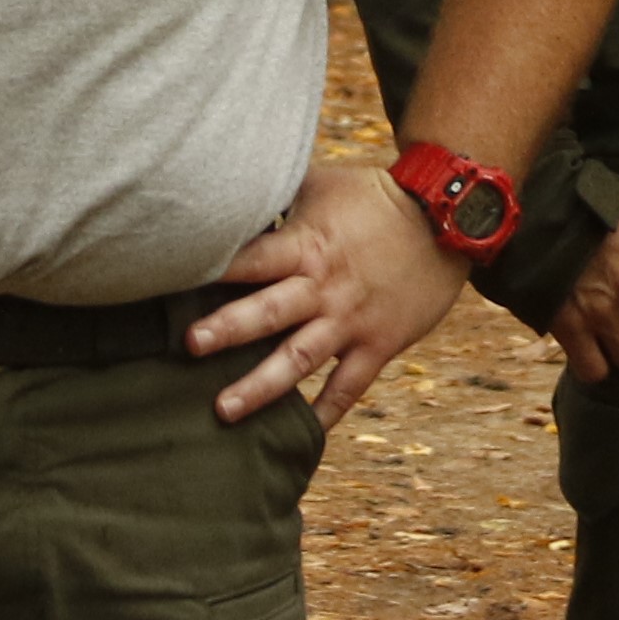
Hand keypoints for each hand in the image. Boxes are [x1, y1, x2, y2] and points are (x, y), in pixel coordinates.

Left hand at [193, 161, 467, 425]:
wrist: (447, 220)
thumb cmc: (376, 196)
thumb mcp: (321, 185)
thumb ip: (276, 196)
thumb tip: (227, 189)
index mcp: (306, 245)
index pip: (251, 259)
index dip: (213, 269)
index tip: (171, 281)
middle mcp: (324, 288)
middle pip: (268, 312)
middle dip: (226, 330)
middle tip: (186, 347)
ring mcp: (351, 321)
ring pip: (300, 359)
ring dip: (261, 386)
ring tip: (222, 410)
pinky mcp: (379, 344)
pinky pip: (349, 387)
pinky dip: (326, 412)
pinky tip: (301, 434)